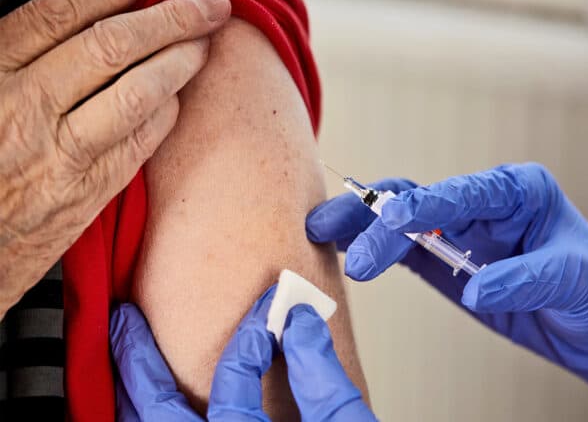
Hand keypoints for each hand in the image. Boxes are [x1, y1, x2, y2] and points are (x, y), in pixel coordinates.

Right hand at [0, 0, 231, 316]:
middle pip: (112, 47)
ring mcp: (60, 155)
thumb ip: (13, 56)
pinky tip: (178, 98)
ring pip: (136, 93)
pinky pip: (138, 144)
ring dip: (179, 62)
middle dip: (170, 19)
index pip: (59, 15)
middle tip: (209, 5)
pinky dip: (164, 115)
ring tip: (204, 44)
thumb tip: (64, 21)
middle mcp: (26, 109)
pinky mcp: (84, 195)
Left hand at [110, 286, 375, 420]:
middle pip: (159, 414)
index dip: (250, 339)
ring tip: (120, 370)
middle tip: (126, 325)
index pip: (234, 380)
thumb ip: (324, 380)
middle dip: (138, 363)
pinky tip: (144, 418)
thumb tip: (302, 326)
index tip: (270, 318)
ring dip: (130, 403)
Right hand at [306, 163, 587, 418]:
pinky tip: (348, 250)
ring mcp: (465, 235)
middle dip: (376, 214)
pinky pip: (409, 252)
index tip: (391, 217)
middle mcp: (487, 206)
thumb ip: (527, 279)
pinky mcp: (453, 265)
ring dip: (363, 226)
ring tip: (323, 232)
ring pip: (403, 223)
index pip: (464, 192)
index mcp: (520, 191)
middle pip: (421, 201)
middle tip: (337, 230)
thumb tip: (479, 286)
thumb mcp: (578, 281)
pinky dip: (378, 250)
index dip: (425, 204)